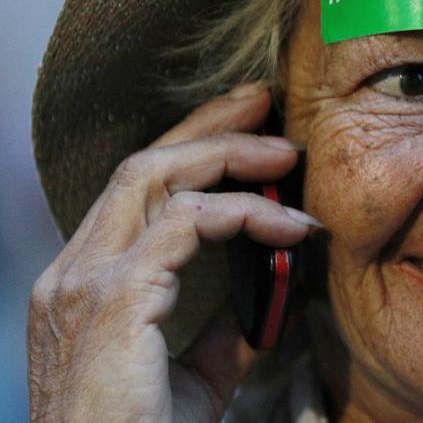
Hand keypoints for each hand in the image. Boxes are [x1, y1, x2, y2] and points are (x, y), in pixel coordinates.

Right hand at [27, 84, 317, 421]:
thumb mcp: (192, 375)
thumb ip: (222, 327)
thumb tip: (268, 290)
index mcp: (88, 282)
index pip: (139, 190)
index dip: (193, 149)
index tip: (249, 130)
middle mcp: (76, 271)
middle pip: (145, 166)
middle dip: (210, 125)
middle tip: (265, 104)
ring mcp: (86, 282)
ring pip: (156, 179)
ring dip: (231, 157)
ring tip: (288, 157)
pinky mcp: (112, 300)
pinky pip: (184, 225)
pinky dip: (243, 214)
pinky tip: (288, 225)